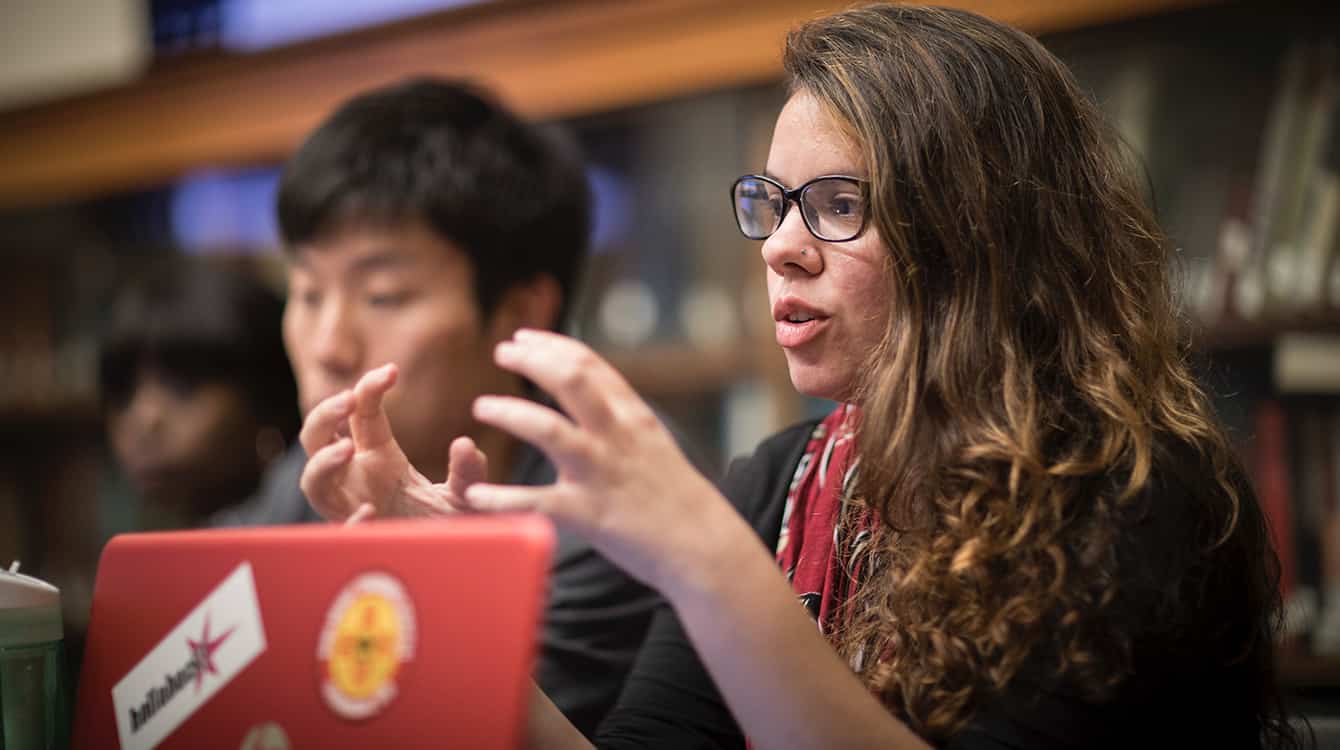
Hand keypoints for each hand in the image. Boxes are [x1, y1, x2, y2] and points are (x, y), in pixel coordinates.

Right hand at [299, 364, 487, 522]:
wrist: (450, 567)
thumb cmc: (448, 524)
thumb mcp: (466, 494)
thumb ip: (468, 471)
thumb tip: (464, 444)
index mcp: (379, 455)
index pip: (361, 412)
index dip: (368, 388)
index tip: (391, 371)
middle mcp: (356, 477)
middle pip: (317, 437)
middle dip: (324, 414)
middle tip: (347, 400)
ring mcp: (350, 507)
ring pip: (312, 481)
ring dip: (322, 464)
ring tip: (346, 451)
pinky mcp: (359, 540)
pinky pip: (340, 530)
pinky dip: (350, 521)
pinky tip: (368, 512)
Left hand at [462, 330, 747, 594]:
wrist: (704, 545)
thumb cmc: (676, 497)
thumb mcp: (654, 443)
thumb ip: (622, 418)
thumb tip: (595, 393)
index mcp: (633, 417)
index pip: (589, 365)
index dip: (552, 345)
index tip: (524, 337)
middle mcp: (616, 436)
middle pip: (570, 380)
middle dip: (532, 360)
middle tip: (502, 351)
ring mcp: (602, 473)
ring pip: (548, 429)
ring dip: (510, 412)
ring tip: (482, 405)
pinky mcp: (590, 513)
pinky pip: (537, 502)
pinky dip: (502, 498)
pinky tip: (475, 495)